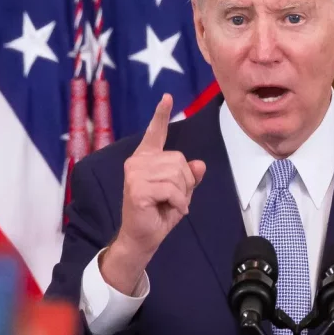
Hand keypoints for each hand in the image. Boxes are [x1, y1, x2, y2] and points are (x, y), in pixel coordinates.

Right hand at [101, 94, 205, 293]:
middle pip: (179, 160)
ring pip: (177, 175)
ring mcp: (134, 173)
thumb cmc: (159, 214)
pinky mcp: (136, 188)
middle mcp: (137, 161)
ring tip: (169, 204)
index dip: (161, 115)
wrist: (142, 237)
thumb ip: (189, 177)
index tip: (167, 97)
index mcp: (146, 158)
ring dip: (181, 194)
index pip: (155, 133)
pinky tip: (166, 209)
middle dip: (185, 183)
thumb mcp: (180, 193)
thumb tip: (199, 164)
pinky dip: (177, 203)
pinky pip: (172, 189)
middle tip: (174, 199)